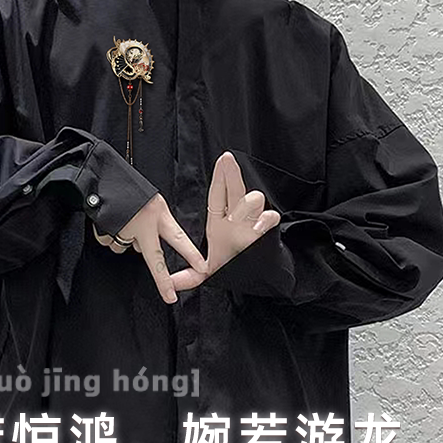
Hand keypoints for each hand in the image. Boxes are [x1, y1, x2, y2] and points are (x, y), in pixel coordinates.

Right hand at [92, 193, 207, 303]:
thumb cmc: (127, 185)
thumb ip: (154, 223)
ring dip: (126, 238)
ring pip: (128, 247)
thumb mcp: (150, 199)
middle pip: (155, 259)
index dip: (190, 254)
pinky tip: (110, 222)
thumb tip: (145, 247)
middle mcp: (142, 226)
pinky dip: (111, 235)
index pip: (178, 237)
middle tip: (170, 297)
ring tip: (122, 219)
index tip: (203, 268)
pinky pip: (112, 243)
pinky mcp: (107, 235)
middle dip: (163, 281)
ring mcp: (123, 232)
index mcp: (156, 214)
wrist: (99, 178)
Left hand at [170, 151, 280, 290]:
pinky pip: (270, 218)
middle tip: (227, 159)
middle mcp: (239, 217)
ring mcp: (254, 222)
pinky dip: (265, 220)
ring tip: (235, 216)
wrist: (255, 275)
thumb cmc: (233, 264)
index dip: (220, 176)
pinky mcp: (267, 232)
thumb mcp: (210, 269)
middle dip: (232, 173)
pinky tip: (257, 226)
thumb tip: (172, 283)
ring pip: (254, 199)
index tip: (221, 160)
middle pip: (236, 188)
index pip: (220, 193)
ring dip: (245, 204)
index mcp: (222, 220)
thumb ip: (190, 276)